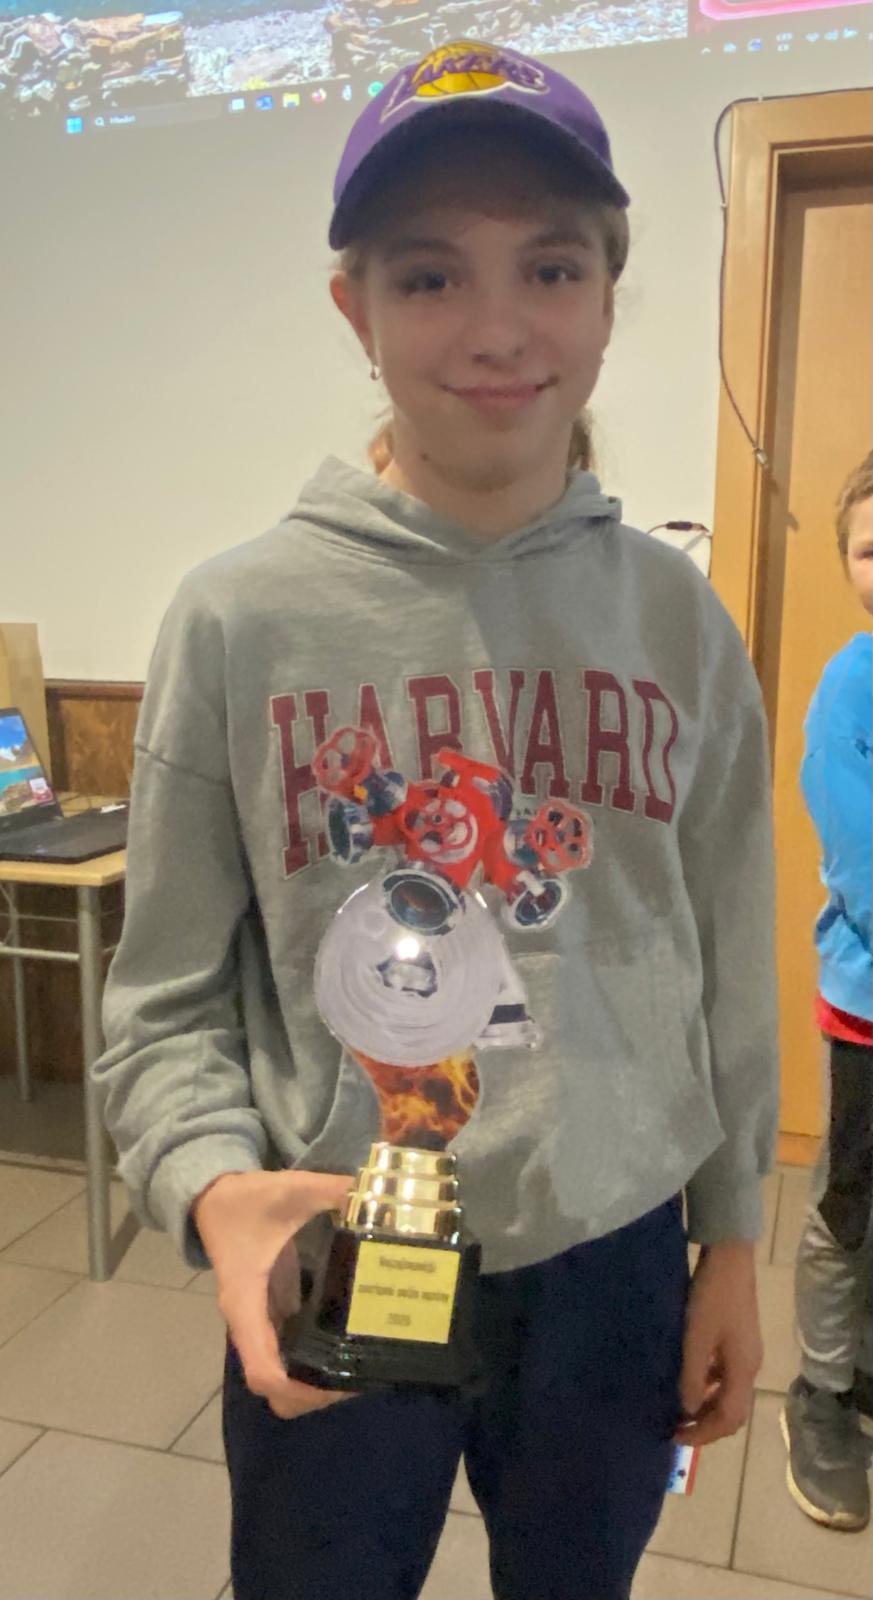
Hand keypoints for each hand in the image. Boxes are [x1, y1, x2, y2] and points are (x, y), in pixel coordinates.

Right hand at [193, 1169, 353, 1420]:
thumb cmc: (247, 1200)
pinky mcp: (270, 1315)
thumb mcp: (290, 1188)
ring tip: (365, 1363)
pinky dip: (315, 1363)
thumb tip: (380, 1196)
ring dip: (317, 1384)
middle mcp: (250, 1322)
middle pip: (275, 1390)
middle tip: (362, 1376)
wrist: (215, 1198)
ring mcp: (260, 1323)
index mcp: (246, 1301)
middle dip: (315, 1395)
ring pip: (282, 1378)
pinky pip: (289, 1355)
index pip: (262, 1369)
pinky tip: (353, 1342)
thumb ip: (334, 1190)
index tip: (338, 1384)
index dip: (297, 1389)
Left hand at [674, 1240, 762, 1446]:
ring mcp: (746, 1353)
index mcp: (743, 1370)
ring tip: (678, 1409)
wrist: (730, 1258)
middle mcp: (750, 1366)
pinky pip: (725, 1375)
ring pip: (729, 1393)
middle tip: (676, 1428)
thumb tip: (687, 1411)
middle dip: (706, 1425)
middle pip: (733, 1411)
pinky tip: (689, 1379)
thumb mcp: (696, 1338)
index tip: (676, 1437)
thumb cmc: (712, 1298)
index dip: (703, 1434)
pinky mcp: (739, 1339)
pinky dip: (708, 1386)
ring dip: (706, 1406)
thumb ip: (692, 1377)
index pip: (729, 1419)